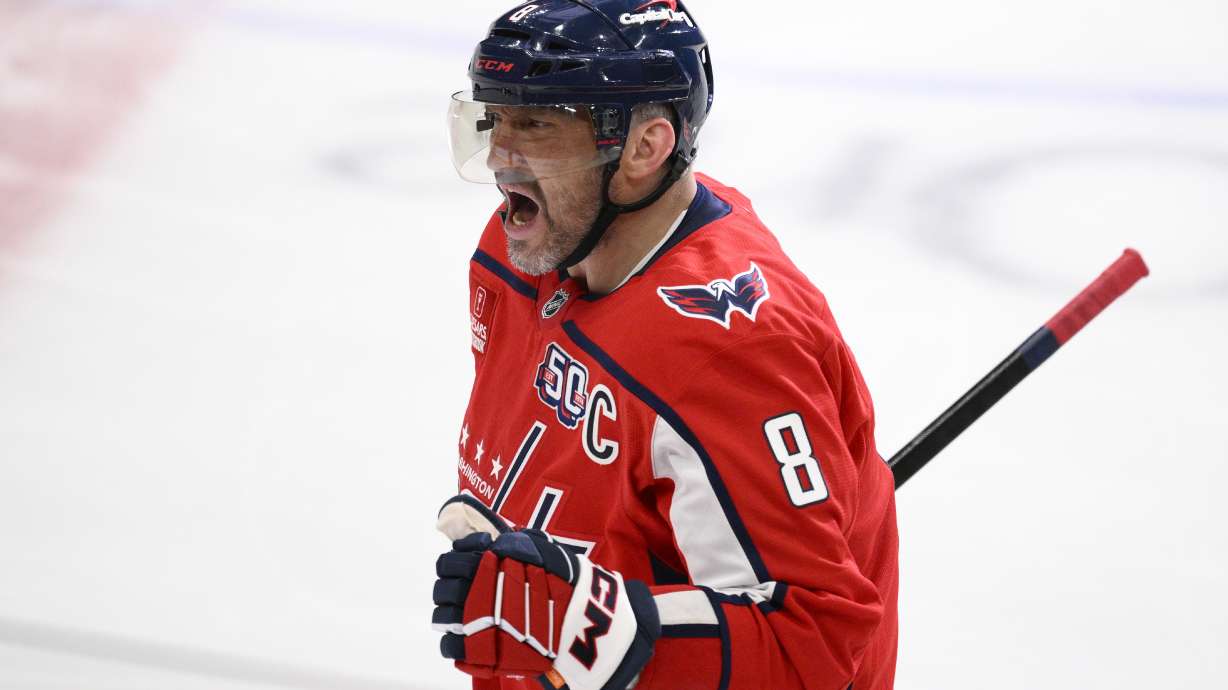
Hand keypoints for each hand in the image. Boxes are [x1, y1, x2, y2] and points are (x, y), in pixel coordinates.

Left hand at [432, 527, 659, 689]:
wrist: (582, 625)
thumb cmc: (565, 585)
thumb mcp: (543, 552)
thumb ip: (516, 545)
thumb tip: (495, 541)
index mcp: (488, 564)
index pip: (450, 560)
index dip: (454, 563)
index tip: (465, 566)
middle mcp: (477, 591)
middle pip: (442, 588)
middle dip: (449, 589)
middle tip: (464, 593)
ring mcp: (475, 622)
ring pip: (441, 616)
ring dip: (449, 614)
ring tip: (465, 617)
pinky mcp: (478, 651)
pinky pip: (450, 646)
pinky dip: (454, 642)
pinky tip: (468, 638)